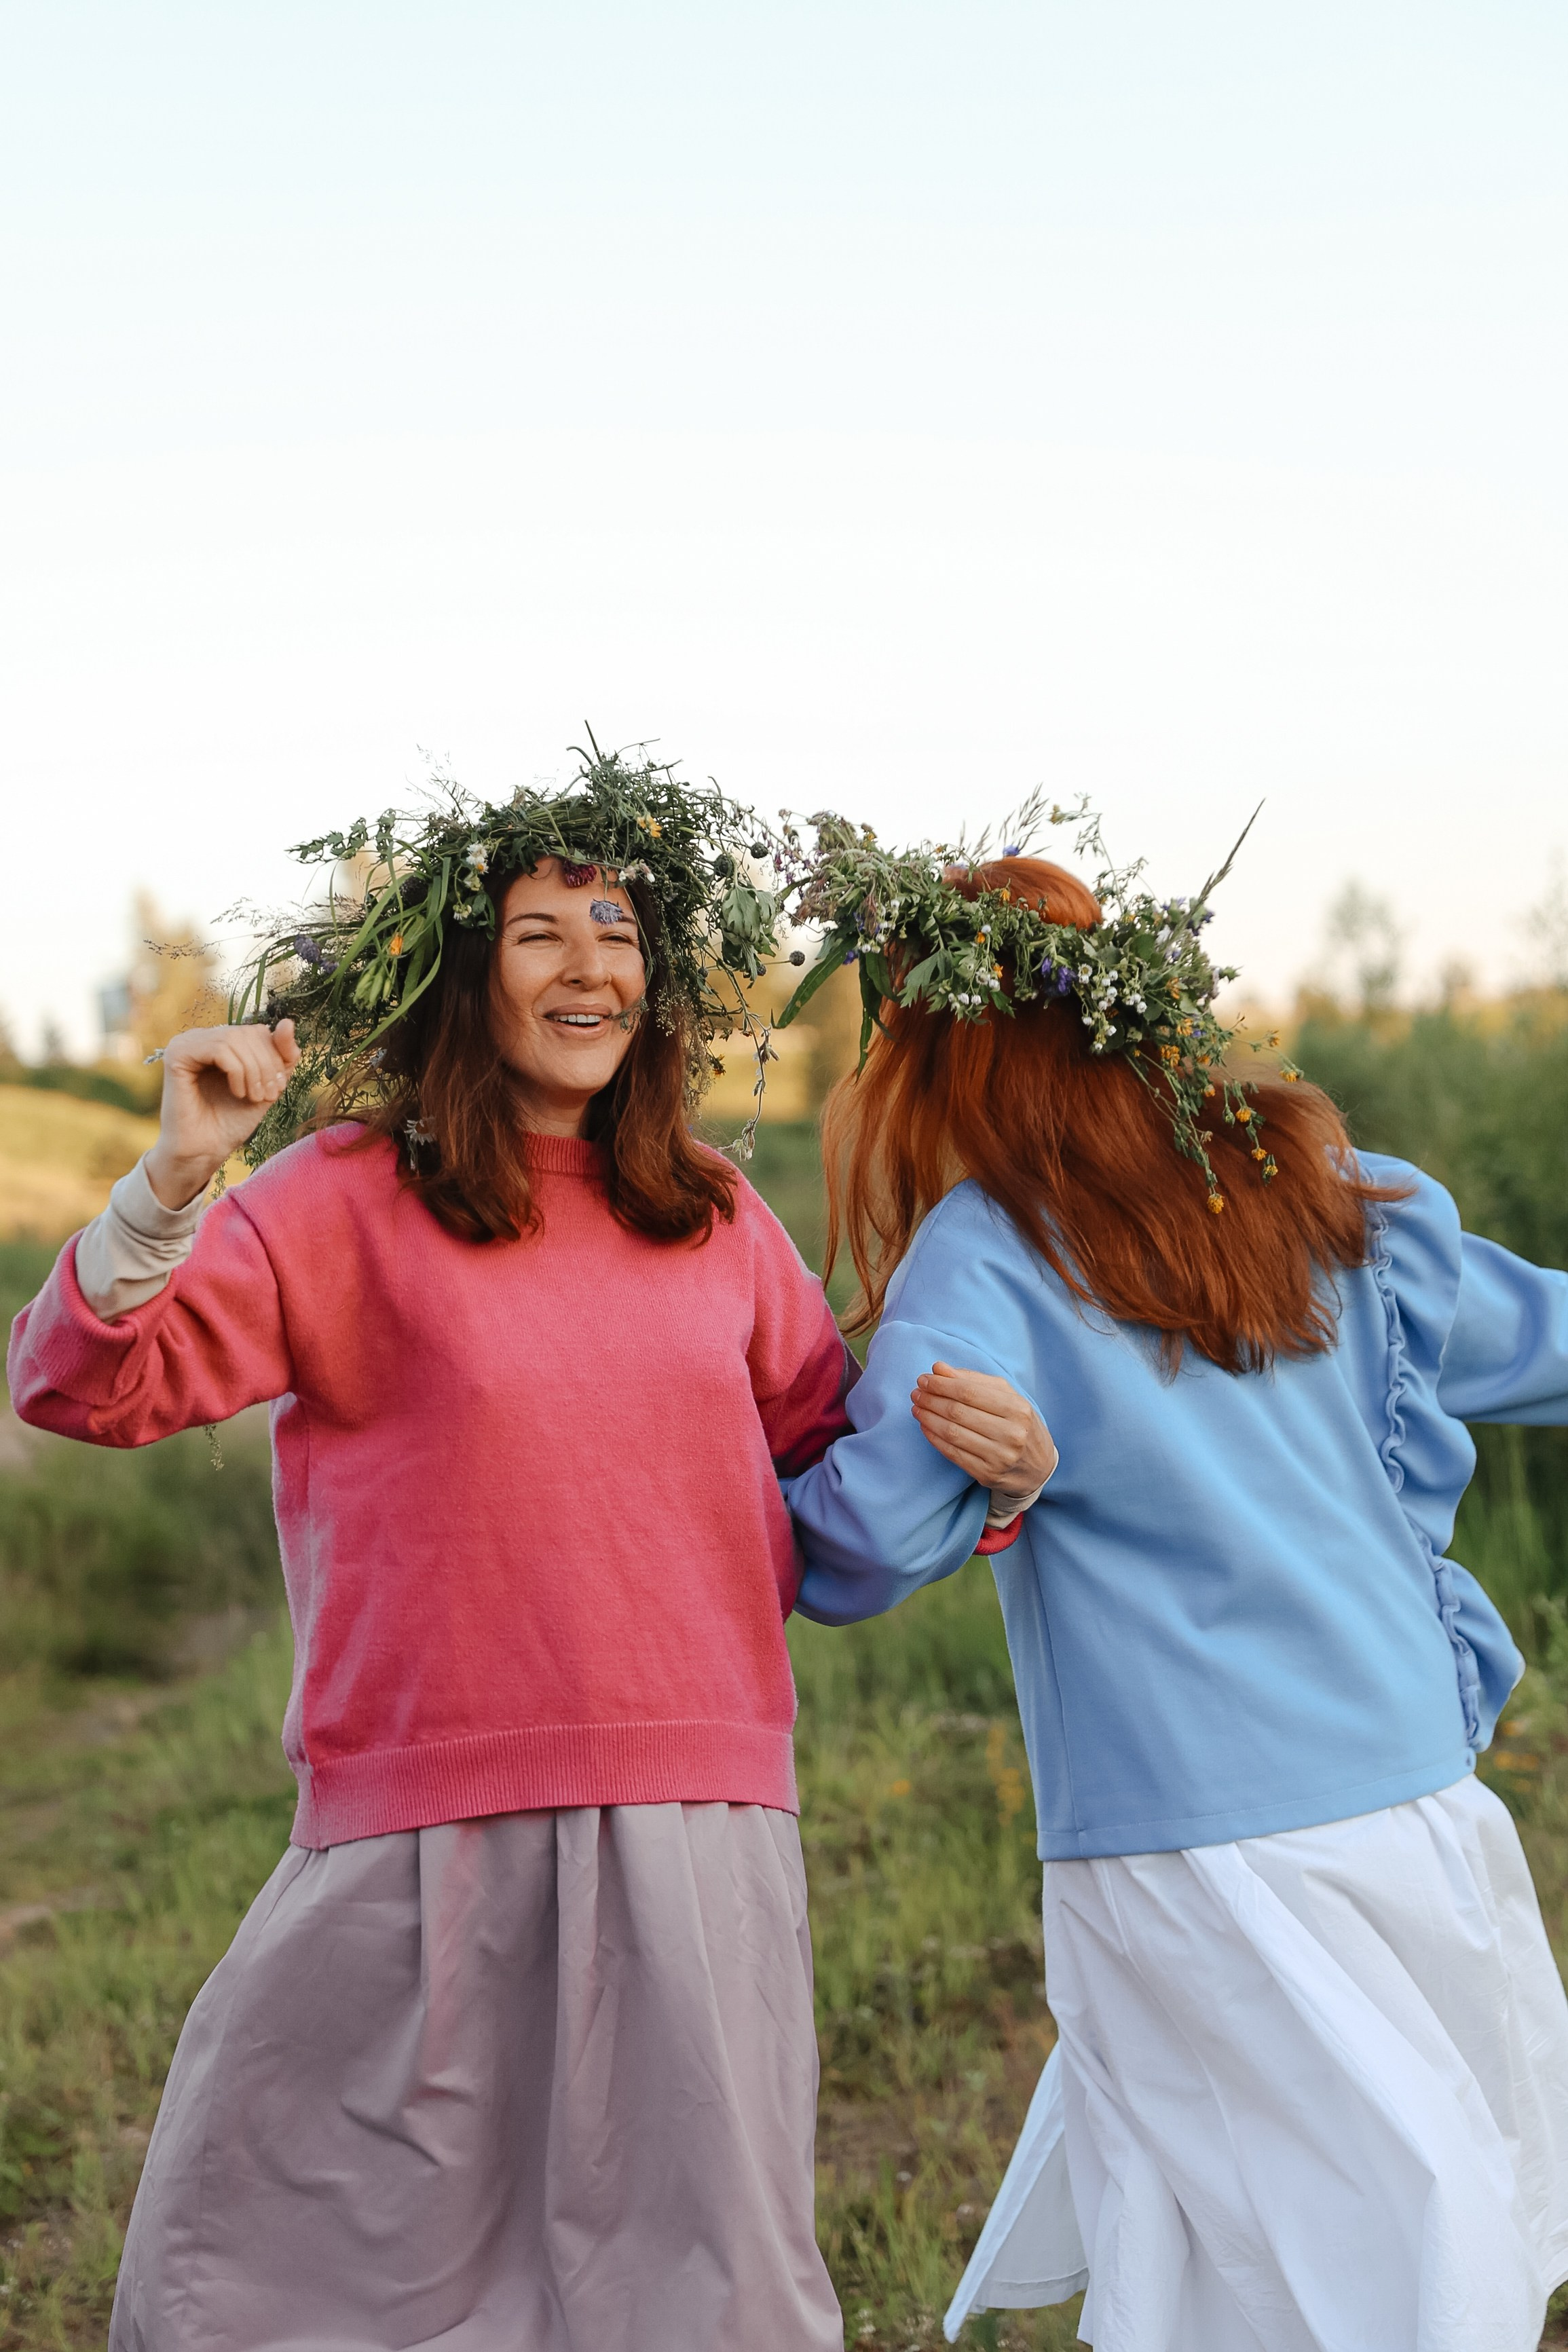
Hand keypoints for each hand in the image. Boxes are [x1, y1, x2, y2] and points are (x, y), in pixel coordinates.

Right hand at [144, 1022, 299, 1208]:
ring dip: (254, 1071)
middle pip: (249, 1032)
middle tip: (268, 1096)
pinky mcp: (177, 1054)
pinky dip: (237, 1071)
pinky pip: (219, 1048)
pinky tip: (237, 1093)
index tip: (277, 1088)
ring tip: (254, 1097)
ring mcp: (188, 1043)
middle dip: (267, 1065)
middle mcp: (203, 1037)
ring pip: (235, 1038)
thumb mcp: (269, 1085)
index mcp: (223, 1041)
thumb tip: (289, 1021)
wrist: (206, 1150)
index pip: (260, 1031)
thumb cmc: (233, 1120)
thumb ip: (282, 1055)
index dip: (277, 1056)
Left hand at [910, 1361, 1057, 1493]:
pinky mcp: (987, 1475)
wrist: (1037, 1467)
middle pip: (958, 1412)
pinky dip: (934, 1438)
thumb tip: (939, 1368)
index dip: (942, 1384)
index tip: (925, 1378)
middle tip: (916, 1392)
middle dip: (931, 1399)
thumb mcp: (1007, 1397)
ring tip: (917, 1407)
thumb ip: (974, 1380)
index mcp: (1018, 1409)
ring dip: (928, 1418)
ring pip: (952, 1433)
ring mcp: (999, 1457)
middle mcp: (1011, 1434)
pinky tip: (925, 1426)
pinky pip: (952, 1453)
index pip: (969, 1392)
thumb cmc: (1019, 1425)